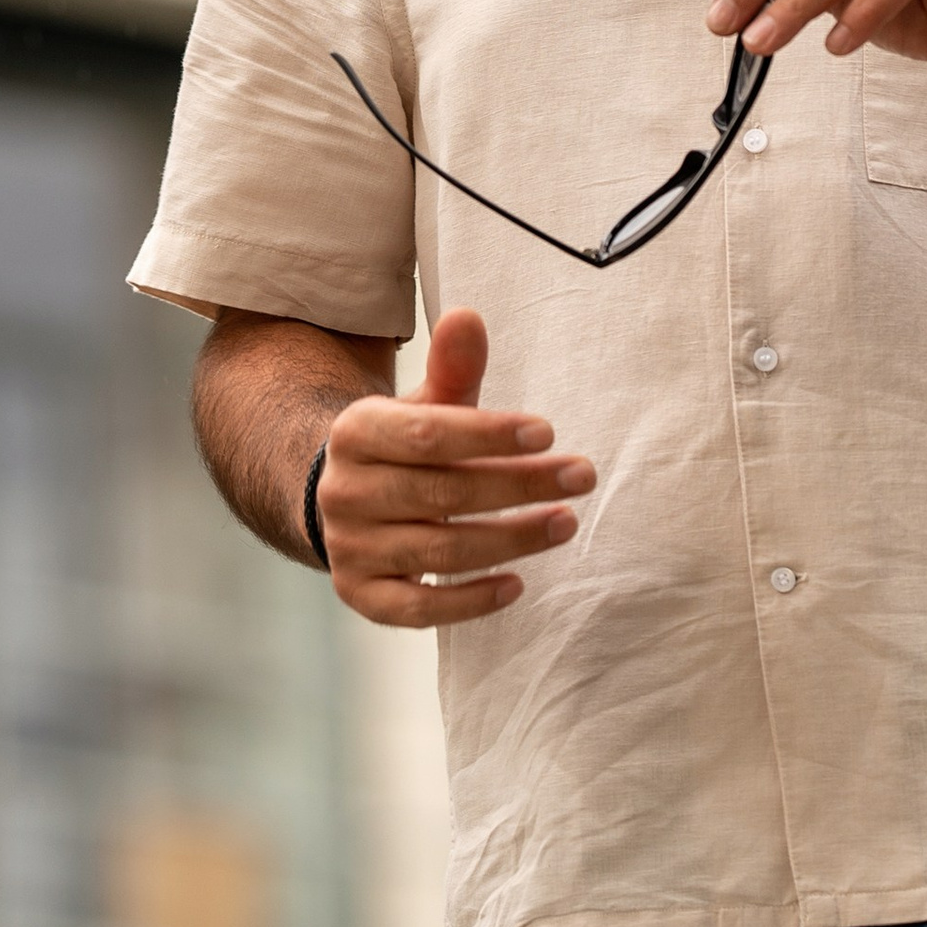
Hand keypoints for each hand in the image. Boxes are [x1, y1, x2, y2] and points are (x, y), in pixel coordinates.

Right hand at [314, 309, 594, 629]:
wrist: (345, 501)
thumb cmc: (405, 446)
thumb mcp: (425, 403)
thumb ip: (451, 368)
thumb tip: (468, 317)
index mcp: (356, 432)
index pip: (427, 434)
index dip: (489, 434)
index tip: (549, 432)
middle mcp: (345, 492)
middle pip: (442, 493)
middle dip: (519, 486)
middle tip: (581, 477)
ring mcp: (350, 548)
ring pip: (440, 550)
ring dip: (512, 540)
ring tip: (566, 523)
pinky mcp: (362, 596)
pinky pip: (419, 609)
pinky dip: (470, 601)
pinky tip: (517, 585)